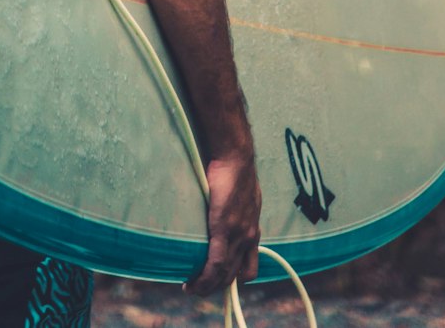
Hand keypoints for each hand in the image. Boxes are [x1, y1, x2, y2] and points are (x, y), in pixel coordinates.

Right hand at [186, 151, 261, 295]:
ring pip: (224, 274)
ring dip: (207, 286)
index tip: (218, 280)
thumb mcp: (244, 194)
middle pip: (234, 275)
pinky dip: (204, 278)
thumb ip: (237, 207)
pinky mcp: (224, 229)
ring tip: (191, 288)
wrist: (235, 156)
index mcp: (253, 229)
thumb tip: (223, 207)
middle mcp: (249, 237)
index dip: (234, 277)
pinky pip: (215, 263)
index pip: (248, 266)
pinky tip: (192, 283)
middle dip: (217, 286)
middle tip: (199, 288)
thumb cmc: (235, 168)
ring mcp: (238, 235)